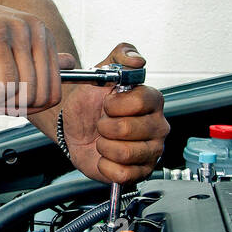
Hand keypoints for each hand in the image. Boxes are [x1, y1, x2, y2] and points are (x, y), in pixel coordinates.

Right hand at [0, 0, 61, 114]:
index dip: (28, 107)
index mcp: (41, 35)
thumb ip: (32, 61)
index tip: (5, 102)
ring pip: (23, 94)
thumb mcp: (0, 52)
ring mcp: (16, 32)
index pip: (54, 91)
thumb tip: (72, 64)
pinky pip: (4, 88)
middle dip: (13, 107)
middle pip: (41, 96)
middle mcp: (35, 30)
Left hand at [59, 43, 168, 184]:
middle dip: (105, 126)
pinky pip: (122, 174)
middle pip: (130, 129)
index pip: (140, 101)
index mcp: (152, 100)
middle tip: (102, 124)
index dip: (115, 104)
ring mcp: (152, 150)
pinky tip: (105, 157)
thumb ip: (119, 57)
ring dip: (104, 146)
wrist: (74, 128)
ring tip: (103, 140)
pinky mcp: (141, 172)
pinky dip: (105, 166)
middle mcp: (157, 126)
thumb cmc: (90, 102)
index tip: (106, 103)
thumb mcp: (100, 72)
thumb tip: (137, 60)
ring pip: (126, 153)